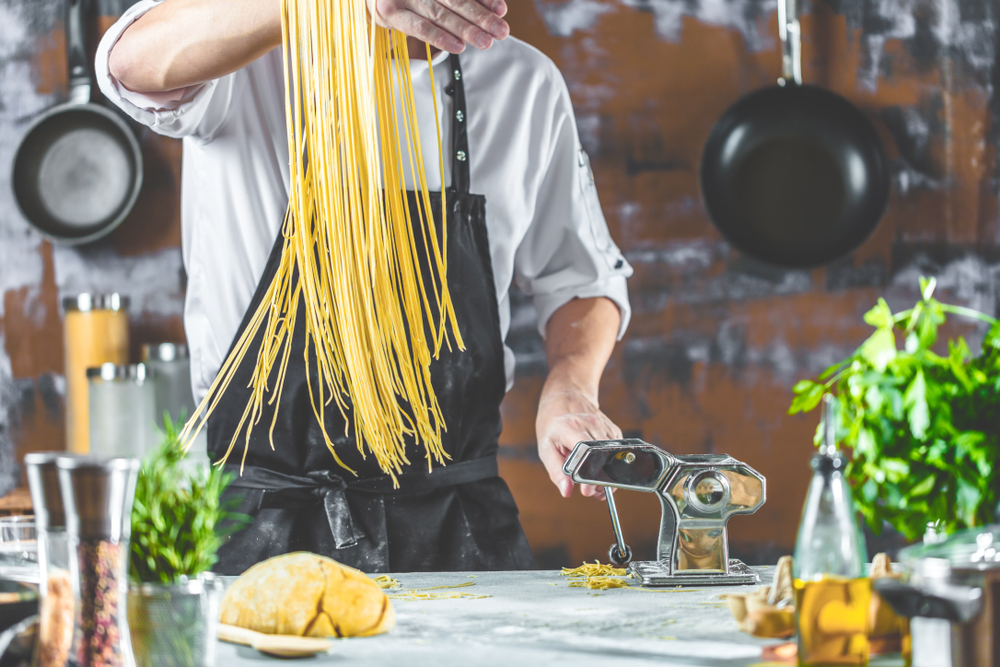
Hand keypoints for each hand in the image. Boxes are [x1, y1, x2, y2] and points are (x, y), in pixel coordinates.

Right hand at [370, 0, 509, 53]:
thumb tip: (494, 9)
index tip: (501, 10)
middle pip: (455, 0)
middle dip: (481, 17)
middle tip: (501, 31)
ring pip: (440, 14)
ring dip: (465, 29)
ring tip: (486, 42)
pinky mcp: (391, 12)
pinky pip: (419, 27)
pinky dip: (440, 37)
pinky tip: (458, 47)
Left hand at [536, 388, 622, 499]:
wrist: (566, 398)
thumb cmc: (553, 426)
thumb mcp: (546, 448)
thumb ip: (556, 471)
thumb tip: (567, 492)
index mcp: (570, 428)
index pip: (585, 454)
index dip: (588, 475)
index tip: (586, 490)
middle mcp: (591, 425)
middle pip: (603, 459)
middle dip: (600, 481)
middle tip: (590, 493)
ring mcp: (604, 427)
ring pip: (613, 458)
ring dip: (606, 476)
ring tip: (594, 486)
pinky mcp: (613, 430)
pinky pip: (616, 453)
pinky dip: (611, 466)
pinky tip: (599, 472)